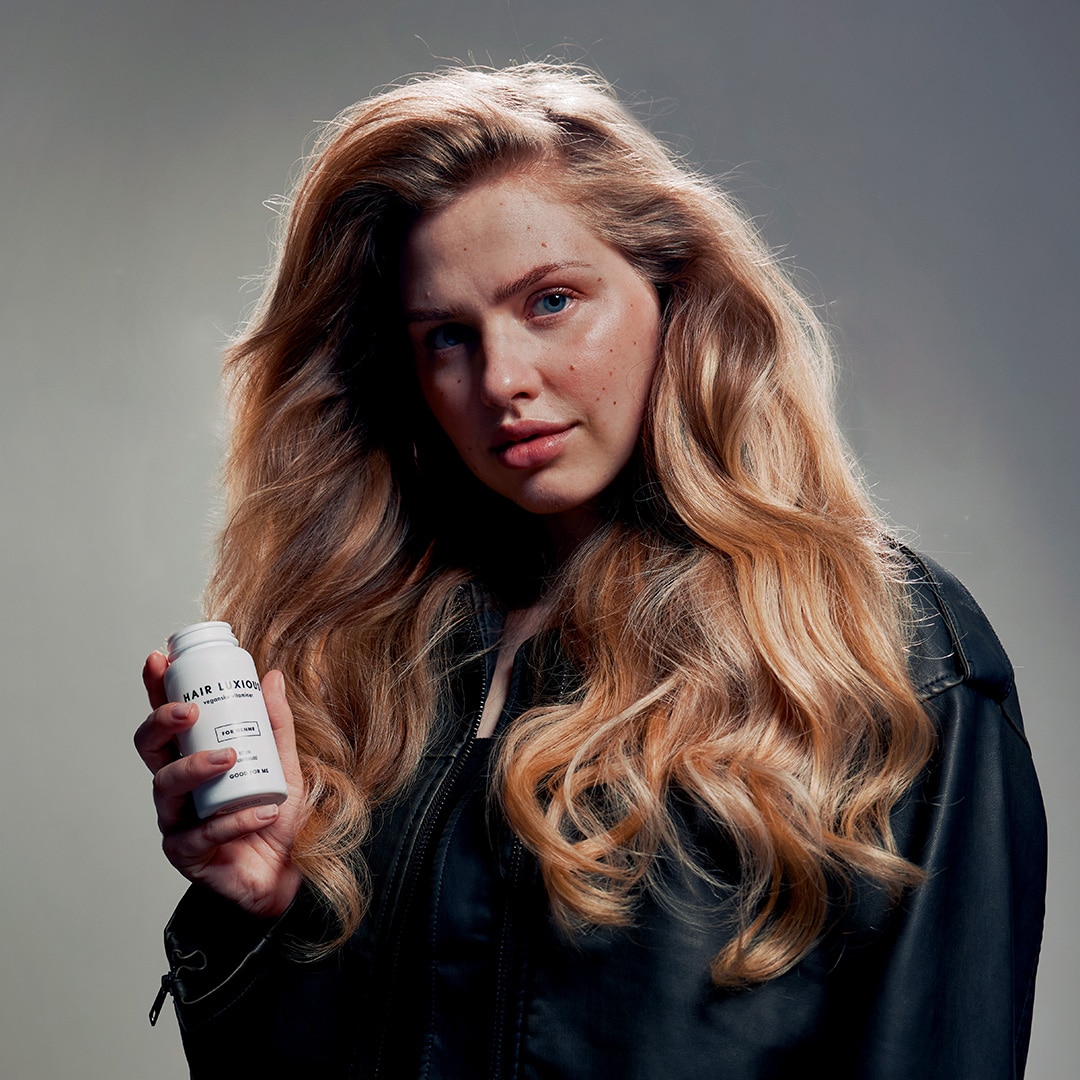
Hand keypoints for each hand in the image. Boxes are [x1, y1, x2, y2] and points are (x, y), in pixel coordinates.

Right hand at [135, 652, 305, 918]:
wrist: (288, 872)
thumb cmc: (277, 816)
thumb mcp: (284, 764)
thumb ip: (276, 724)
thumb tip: (271, 677)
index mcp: (193, 756)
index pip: (167, 718)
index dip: (156, 689)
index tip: (160, 660)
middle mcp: (177, 785)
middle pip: (149, 747)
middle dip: (162, 722)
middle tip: (191, 711)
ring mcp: (176, 819)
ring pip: (166, 787)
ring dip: (197, 766)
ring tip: (230, 757)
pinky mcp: (186, 853)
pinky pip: (202, 832)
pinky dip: (235, 818)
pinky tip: (263, 812)